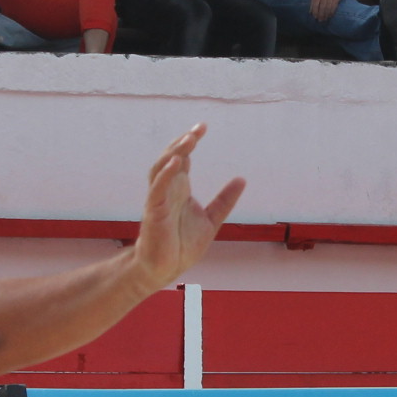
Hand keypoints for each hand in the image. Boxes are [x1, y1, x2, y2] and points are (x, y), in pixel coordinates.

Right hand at [131, 125, 244, 290]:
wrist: (166, 269)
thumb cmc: (183, 245)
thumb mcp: (212, 219)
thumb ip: (225, 200)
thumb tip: (242, 180)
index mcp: (180, 189)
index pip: (183, 158)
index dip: (190, 142)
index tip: (202, 127)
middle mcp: (168, 190)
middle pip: (172, 158)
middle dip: (183, 142)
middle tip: (199, 129)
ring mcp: (159, 199)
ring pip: (161, 168)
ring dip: (174, 153)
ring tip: (189, 140)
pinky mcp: (154, 212)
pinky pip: (157, 189)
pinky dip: (166, 174)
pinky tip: (178, 163)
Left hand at [309, 0, 342, 23]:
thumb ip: (313, 3)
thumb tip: (310, 13)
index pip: (315, 4)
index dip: (315, 11)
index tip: (315, 17)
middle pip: (322, 7)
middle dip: (321, 15)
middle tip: (320, 20)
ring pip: (328, 8)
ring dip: (326, 15)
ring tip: (325, 19)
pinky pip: (334, 7)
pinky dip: (331, 12)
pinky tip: (330, 16)